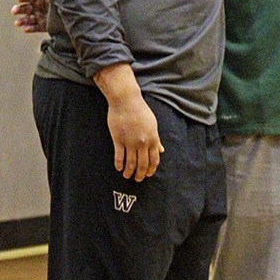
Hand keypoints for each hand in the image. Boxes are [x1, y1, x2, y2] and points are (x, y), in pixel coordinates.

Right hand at [11, 0, 48, 32]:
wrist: (73, 12)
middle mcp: (37, 7)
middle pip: (26, 8)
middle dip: (19, 9)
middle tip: (14, 11)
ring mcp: (40, 16)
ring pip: (28, 19)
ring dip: (22, 21)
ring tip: (17, 23)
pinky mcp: (43, 26)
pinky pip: (35, 28)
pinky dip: (30, 28)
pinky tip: (25, 29)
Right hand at [93, 63, 164, 180]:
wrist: (126, 100)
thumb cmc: (140, 111)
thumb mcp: (152, 124)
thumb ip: (156, 139)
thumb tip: (161, 151)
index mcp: (152, 139)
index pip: (154, 160)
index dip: (151, 169)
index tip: (148, 175)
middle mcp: (142, 142)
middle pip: (142, 164)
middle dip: (140, 174)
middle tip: (138, 179)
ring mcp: (130, 142)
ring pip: (130, 163)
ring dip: (129, 172)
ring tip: (127, 176)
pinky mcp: (118, 139)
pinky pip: (119, 156)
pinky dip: (119, 164)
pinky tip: (119, 168)